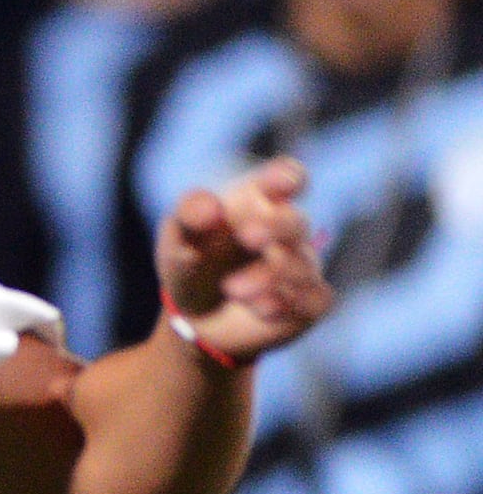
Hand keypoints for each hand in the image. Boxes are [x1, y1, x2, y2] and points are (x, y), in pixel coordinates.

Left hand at [158, 159, 330, 366]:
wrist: (194, 316)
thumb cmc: (192, 261)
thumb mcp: (179, 237)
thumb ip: (189, 216)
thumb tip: (209, 210)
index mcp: (258, 202)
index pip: (285, 178)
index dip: (287, 177)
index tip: (282, 181)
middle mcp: (286, 230)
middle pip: (295, 222)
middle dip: (276, 226)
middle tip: (248, 235)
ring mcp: (302, 264)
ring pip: (302, 266)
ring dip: (267, 276)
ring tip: (232, 288)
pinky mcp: (310, 300)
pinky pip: (314, 299)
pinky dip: (288, 304)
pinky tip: (260, 308)